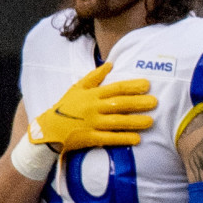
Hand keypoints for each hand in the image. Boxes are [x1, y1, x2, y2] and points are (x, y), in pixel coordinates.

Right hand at [28, 63, 156, 151]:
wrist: (48, 129)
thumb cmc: (66, 107)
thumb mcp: (77, 88)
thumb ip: (95, 76)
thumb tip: (111, 64)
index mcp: (91, 95)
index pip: (115, 88)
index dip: (131, 86)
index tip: (147, 85)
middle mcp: (93, 108)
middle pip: (119, 104)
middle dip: (138, 103)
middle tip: (155, 102)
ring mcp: (92, 123)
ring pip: (116, 121)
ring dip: (134, 122)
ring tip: (151, 121)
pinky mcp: (90, 137)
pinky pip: (109, 138)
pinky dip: (123, 138)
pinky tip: (137, 139)